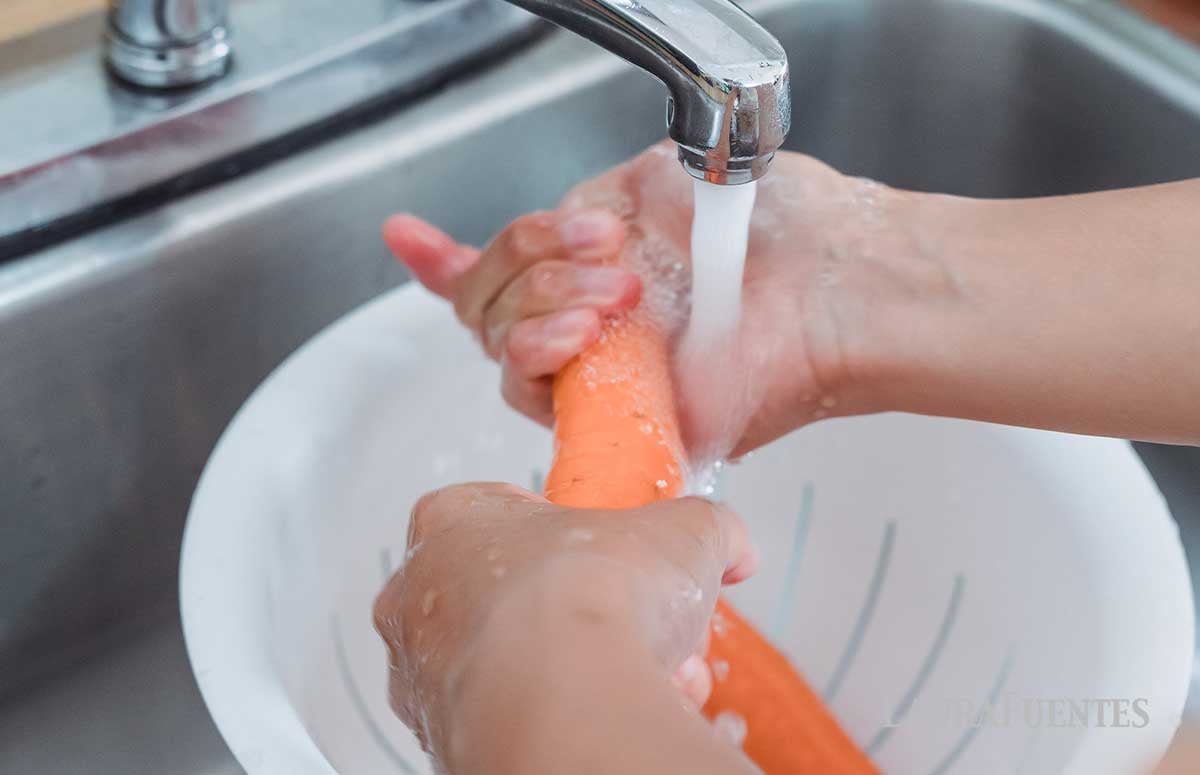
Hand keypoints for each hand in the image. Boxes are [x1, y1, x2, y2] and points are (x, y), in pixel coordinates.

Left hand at [373, 483, 756, 771]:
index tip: (604, 551)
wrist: (561, 705)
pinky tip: (615, 717)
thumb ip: (707, 529)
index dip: (566, 533)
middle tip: (638, 623)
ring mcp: (423, 677)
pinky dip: (564, 719)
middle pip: (512, 595)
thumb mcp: (681, 534)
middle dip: (587, 613)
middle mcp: (419, 599)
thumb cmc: (585, 600)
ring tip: (647, 677)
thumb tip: (730, 545)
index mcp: (452, 523)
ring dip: (584, 668)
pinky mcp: (442, 743)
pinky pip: (511, 721)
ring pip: (514, 665)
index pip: (501, 512)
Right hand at [382, 142, 911, 458]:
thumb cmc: (772, 229)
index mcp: (595, 266)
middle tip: (602, 247)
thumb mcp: (659, 186)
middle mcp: (589, 321)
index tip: (403, 234)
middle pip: (487, 302)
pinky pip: (536, 396)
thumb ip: (586, 207)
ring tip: (615, 295)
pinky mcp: (614, 418)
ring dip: (540, 303)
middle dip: (525, 261)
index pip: (504, 267)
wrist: (828, 281)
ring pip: (502, 344)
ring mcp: (596, 370)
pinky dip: (538, 352)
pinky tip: (572, 332)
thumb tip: (552, 219)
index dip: (442, 259)